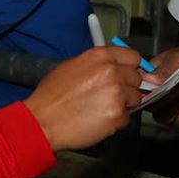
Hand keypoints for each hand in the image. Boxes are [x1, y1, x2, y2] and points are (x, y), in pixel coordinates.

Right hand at [24, 47, 142, 151]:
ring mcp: (117, 92)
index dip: (130, 67)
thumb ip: (97, 64)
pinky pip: (126, 117)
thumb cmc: (51, 97)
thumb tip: (114, 66)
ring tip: (102, 108)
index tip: (128, 74)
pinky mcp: (117, 113)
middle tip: (111, 95)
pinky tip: (99, 120)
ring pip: (135, 98)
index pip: (133, 56)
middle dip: (127, 86)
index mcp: (100, 56)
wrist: (42, 121)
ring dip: (123, 104)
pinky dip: (116, 121)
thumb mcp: (71, 66)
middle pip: (137, 77)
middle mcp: (112, 71)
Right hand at [146, 46, 178, 128]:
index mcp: (150, 79)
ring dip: (177, 104)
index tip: (154, 86)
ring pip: (164, 116)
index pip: (137, 89)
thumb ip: (165, 68)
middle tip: (177, 85)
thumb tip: (149, 79)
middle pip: (150, 106)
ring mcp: (170, 109)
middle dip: (163, 97)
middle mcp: (157, 97)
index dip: (142, 91)